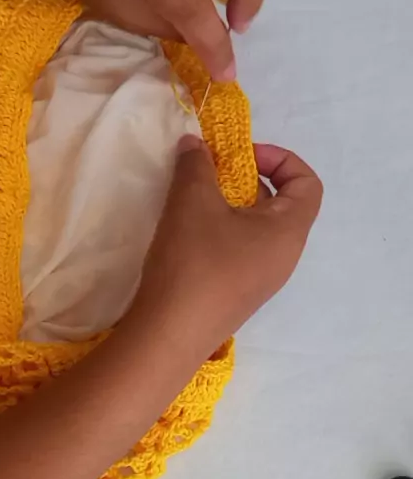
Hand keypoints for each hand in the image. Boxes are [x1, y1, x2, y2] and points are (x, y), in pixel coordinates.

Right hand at [130, 138, 322, 360]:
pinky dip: (223, 232)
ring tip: (196, 202)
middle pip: (283, 204)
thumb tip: (195, 145)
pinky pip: (242, 251)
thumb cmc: (193, 261)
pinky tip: (189, 235)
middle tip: (212, 174)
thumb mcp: (192, 201)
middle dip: (249, 179)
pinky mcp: (239, 295)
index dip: (280, 159)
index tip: (241, 156)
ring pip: (259, 229)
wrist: (170, 333)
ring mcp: (263, 280)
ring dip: (232, 206)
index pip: (308, 183)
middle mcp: (284, 257)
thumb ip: (196, 164)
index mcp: (288, 232)